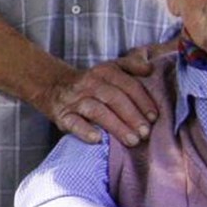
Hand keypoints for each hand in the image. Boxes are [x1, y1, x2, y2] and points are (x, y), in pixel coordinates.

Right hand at [46, 39, 171, 147]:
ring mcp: (74, 100)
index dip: (142, 101)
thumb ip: (132, 65)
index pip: (127, 85)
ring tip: (132, 140)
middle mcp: (89, 83)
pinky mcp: (61, 115)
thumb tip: (150, 68)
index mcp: (104, 72)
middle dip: (132, 116)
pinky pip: (73, 123)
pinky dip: (84, 131)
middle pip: (113, 98)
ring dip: (116, 126)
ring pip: (97, 111)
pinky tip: (97, 139)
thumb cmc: (92, 83)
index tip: (154, 117)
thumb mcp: (111, 68)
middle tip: (145, 133)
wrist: (53, 86)